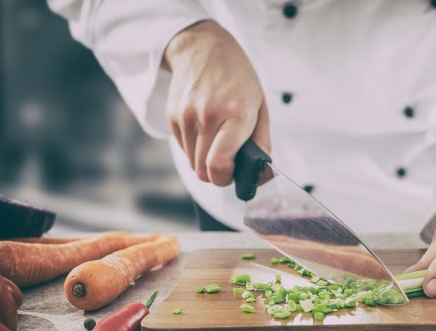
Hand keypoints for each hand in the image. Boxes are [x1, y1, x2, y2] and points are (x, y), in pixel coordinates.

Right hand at [162, 20, 270, 185]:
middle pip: (203, 170)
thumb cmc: (238, 78)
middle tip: (229, 162)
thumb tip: (259, 173)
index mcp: (235, 113)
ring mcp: (186, 116)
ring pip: (192, 163)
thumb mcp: (260, 105)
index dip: (225, 178)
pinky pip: (184, 150)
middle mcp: (207, 116)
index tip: (233, 174)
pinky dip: (195, 149)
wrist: (202, 48)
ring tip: (218, 142)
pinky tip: (205, 131)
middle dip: (217, 174)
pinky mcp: (173, 117)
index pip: (219, 163)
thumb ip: (262, 141)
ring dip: (206, 162)